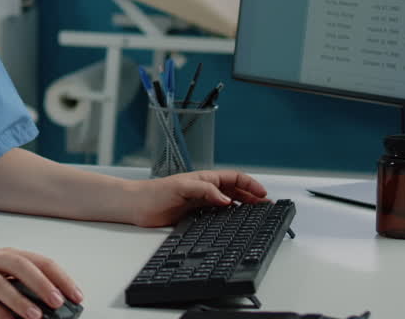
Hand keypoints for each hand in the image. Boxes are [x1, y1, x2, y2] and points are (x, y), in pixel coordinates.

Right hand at [0, 248, 82, 318]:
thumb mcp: (2, 276)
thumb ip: (24, 286)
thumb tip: (54, 305)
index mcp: (9, 254)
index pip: (40, 261)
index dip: (60, 277)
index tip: (75, 295)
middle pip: (21, 266)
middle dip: (42, 284)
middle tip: (58, 301)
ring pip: (0, 283)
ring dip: (20, 300)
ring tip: (36, 316)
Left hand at [128, 169, 267, 226]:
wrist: (136, 206)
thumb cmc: (154, 192)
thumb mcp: (182, 187)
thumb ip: (204, 190)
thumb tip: (225, 199)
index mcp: (205, 179)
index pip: (234, 179)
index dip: (250, 185)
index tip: (263, 194)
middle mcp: (205, 190)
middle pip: (235, 192)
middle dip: (253, 198)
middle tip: (267, 207)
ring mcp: (201, 203)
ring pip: (229, 204)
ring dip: (244, 208)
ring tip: (257, 215)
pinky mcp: (195, 216)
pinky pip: (217, 217)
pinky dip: (229, 219)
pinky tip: (235, 224)